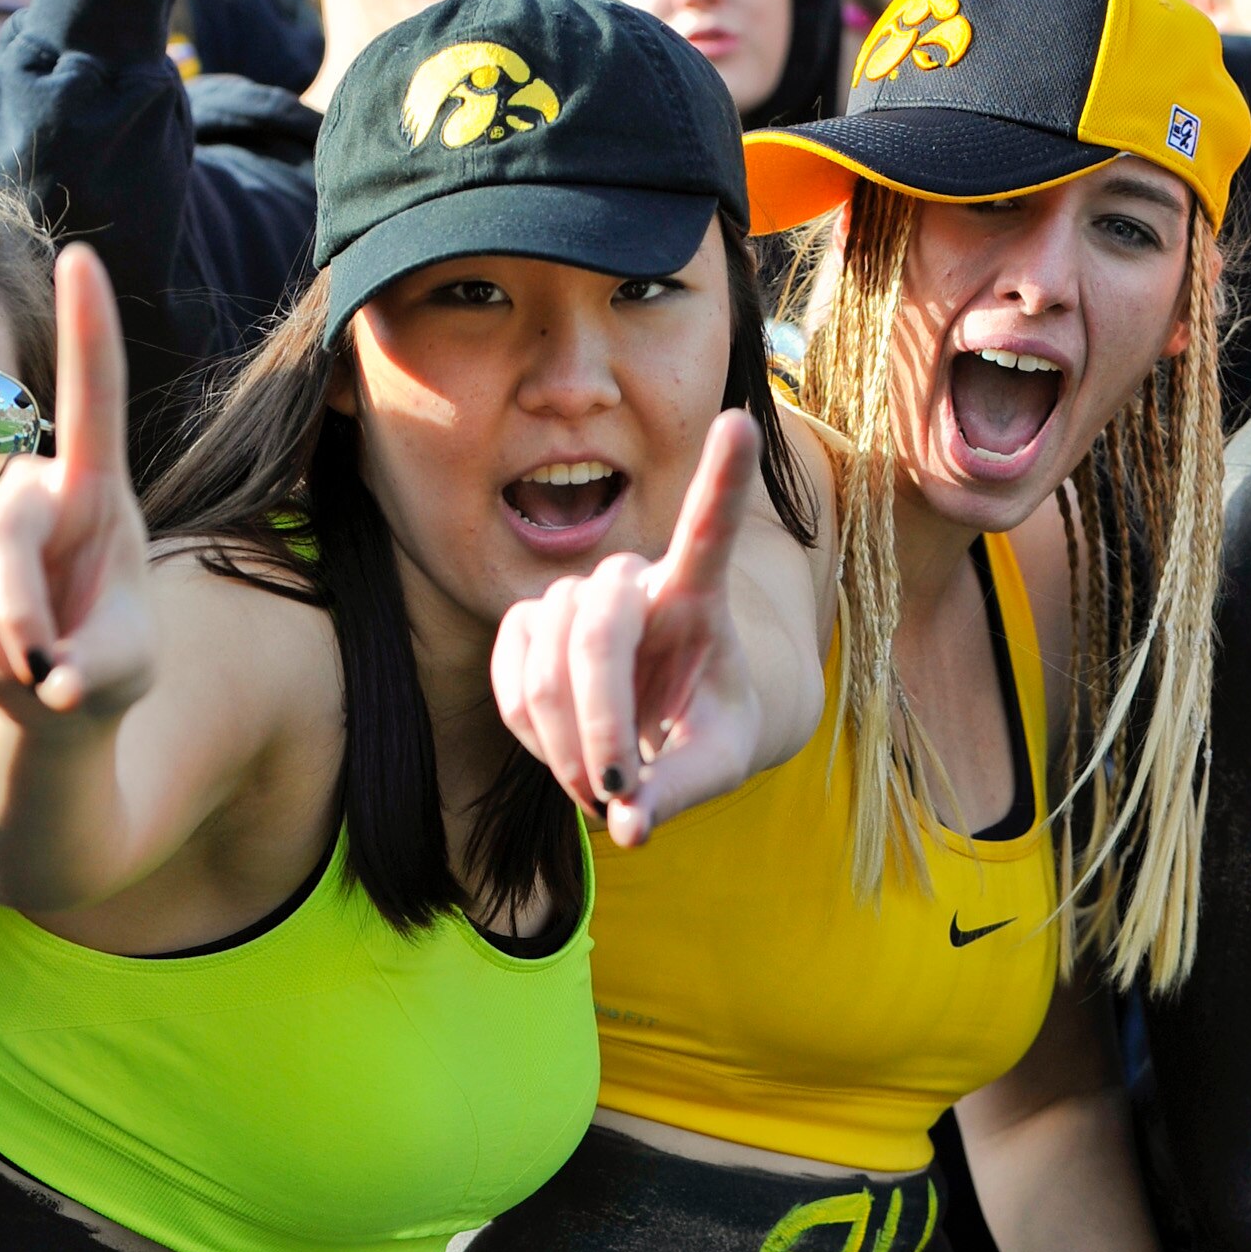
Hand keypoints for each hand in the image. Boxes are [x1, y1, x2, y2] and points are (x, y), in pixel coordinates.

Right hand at [0, 244, 153, 721]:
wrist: (48, 694)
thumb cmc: (105, 664)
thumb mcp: (123, 673)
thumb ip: (97, 675)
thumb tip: (57, 686)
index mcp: (94, 490)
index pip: (92, 399)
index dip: (85, 330)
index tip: (80, 257)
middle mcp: (27, 488)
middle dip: (14, 618)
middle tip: (40, 675)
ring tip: (24, 667)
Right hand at [491, 410, 766, 847]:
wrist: (667, 720)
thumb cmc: (708, 729)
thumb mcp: (718, 763)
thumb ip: (680, 793)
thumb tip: (629, 828)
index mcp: (698, 597)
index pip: (709, 531)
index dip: (721, 480)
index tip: (739, 423)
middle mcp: (632, 580)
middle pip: (598, 629)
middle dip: (598, 722)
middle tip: (613, 794)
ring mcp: (572, 596)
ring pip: (545, 663)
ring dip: (564, 744)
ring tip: (600, 791)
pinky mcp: (526, 623)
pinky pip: (511, 681)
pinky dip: (533, 737)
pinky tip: (565, 756)